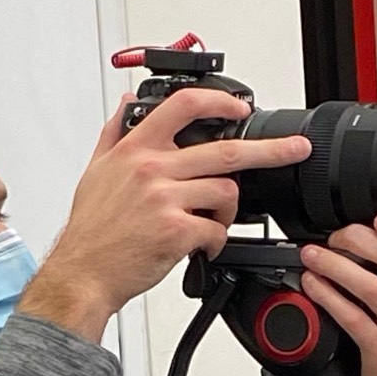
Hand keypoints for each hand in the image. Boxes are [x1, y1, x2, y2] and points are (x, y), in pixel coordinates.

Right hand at [19, 90, 310, 342]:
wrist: (82, 274)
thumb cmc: (91, 230)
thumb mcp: (95, 170)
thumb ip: (114, 132)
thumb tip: (126, 103)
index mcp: (136, 148)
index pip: (184, 105)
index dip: (221, 101)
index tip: (242, 107)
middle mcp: (151, 168)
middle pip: (227, 149)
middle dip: (271, 149)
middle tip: (295, 150)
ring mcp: (165, 199)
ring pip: (226, 192)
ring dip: (228, 211)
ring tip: (212, 223)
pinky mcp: (176, 232)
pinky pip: (216, 231)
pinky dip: (216, 241)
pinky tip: (202, 247)